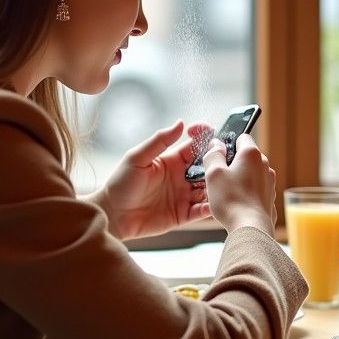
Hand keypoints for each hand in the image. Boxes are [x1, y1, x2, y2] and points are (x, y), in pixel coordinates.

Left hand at [92, 120, 213, 240]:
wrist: (112, 215)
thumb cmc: (120, 184)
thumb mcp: (137, 157)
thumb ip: (159, 141)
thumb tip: (181, 123)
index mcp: (172, 161)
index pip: (195, 147)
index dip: (206, 139)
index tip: (214, 134)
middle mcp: (181, 177)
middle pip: (207, 168)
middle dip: (218, 164)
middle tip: (227, 162)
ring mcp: (184, 196)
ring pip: (208, 189)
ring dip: (217, 186)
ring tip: (223, 184)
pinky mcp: (183, 215)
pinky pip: (202, 211)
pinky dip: (211, 207)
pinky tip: (215, 203)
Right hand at [201, 133, 276, 235]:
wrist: (250, 227)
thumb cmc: (231, 200)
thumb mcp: (213, 173)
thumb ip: (213, 155)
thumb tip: (215, 145)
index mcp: (252, 154)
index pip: (242, 137)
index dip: (228, 144)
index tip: (218, 156)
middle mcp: (265, 165)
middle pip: (246, 157)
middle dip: (232, 164)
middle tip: (218, 177)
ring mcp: (269, 182)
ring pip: (251, 174)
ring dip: (239, 179)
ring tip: (226, 193)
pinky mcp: (270, 197)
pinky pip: (255, 189)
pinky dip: (246, 193)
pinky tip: (236, 204)